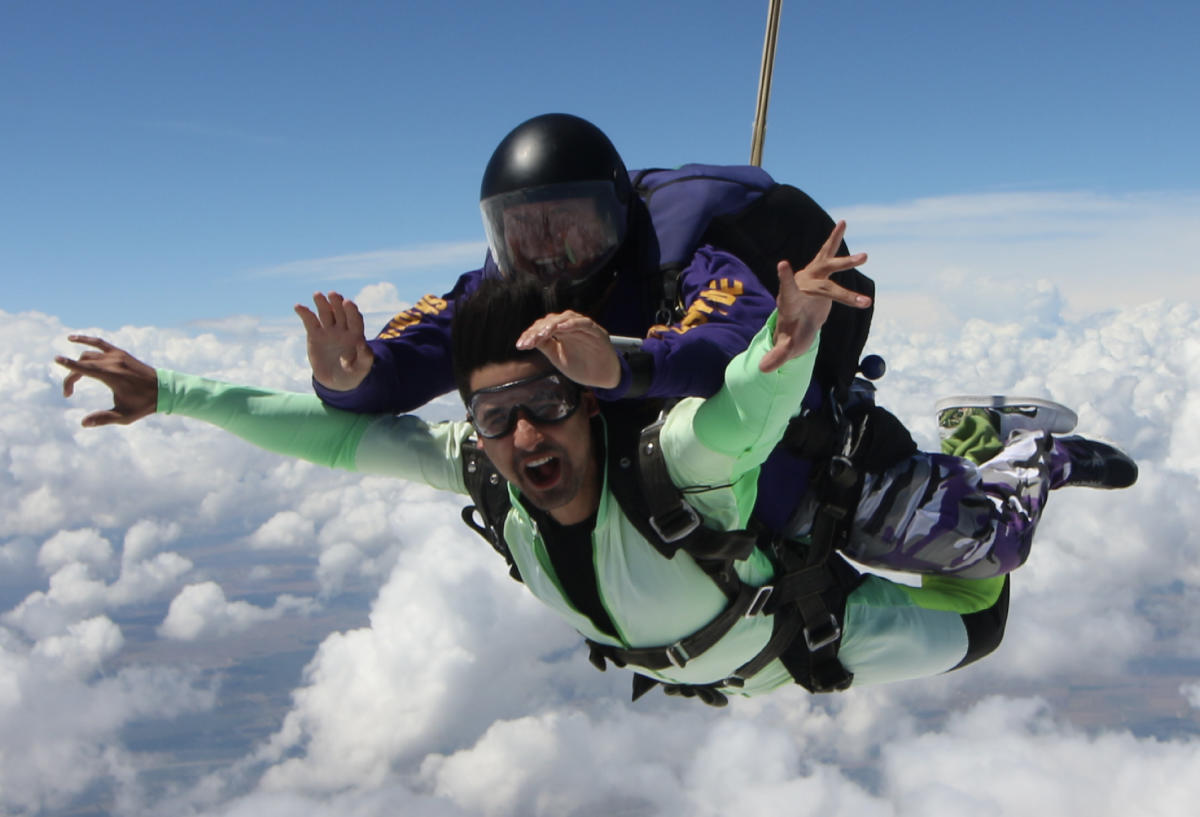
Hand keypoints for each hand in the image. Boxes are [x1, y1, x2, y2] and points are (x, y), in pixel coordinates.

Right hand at [55, 335, 158, 426]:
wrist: (164, 390)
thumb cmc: (144, 404)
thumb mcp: (125, 416)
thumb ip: (104, 418)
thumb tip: (83, 423)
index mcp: (112, 376)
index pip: (85, 368)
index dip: (69, 365)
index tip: (56, 359)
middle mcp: (114, 362)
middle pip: (84, 362)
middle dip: (72, 375)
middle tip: (68, 393)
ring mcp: (118, 355)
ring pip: (89, 353)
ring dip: (77, 362)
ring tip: (66, 367)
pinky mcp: (121, 353)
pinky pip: (100, 343)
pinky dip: (87, 340)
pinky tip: (74, 339)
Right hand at [294, 292, 374, 390]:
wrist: (337, 380)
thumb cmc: (353, 373)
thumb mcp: (362, 368)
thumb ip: (365, 357)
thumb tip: (362, 344)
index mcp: (356, 334)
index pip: (355, 319)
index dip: (351, 311)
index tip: (347, 303)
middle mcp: (343, 329)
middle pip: (340, 312)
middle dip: (337, 303)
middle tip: (333, 294)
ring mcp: (328, 330)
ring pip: (325, 313)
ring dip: (322, 303)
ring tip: (317, 295)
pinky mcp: (315, 334)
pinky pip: (310, 321)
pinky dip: (304, 313)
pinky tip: (298, 306)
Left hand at [516, 310, 620, 388]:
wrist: (603, 378)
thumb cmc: (582, 366)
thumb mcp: (558, 358)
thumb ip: (546, 346)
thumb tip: (527, 340)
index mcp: (561, 333)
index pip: (543, 327)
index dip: (531, 334)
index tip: (520, 345)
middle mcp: (572, 327)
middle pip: (552, 320)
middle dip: (538, 330)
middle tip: (528, 341)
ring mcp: (584, 328)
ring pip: (567, 317)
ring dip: (553, 324)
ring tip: (542, 334)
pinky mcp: (597, 332)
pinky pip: (585, 323)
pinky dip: (573, 323)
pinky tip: (562, 327)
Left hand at [759, 220, 870, 372]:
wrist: (795, 321)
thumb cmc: (792, 334)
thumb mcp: (786, 347)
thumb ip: (777, 355)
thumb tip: (763, 370)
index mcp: (791, 302)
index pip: (788, 291)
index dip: (785, 279)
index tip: (783, 264)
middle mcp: (801, 285)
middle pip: (822, 287)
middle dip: (842, 295)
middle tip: (863, 302)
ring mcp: (810, 277)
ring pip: (828, 266)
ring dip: (846, 262)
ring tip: (865, 256)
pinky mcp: (820, 273)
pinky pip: (829, 253)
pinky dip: (835, 239)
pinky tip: (843, 222)